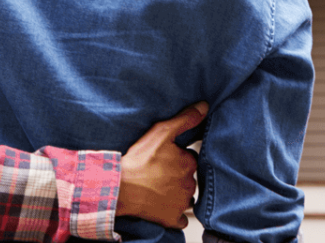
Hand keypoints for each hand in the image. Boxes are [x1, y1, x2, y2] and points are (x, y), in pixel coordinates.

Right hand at [118, 101, 206, 227]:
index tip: (165, 158)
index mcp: (189, 163)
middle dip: (178, 175)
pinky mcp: (172, 218)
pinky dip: (174, 213)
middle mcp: (189, 184)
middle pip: (188, 177)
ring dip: (177, 193)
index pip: (190, 158)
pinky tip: (163, 206)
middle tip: (159, 173)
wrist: (121, 188)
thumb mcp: (162, 132)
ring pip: (185, 196)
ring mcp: (182, 202)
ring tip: (159, 188)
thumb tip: (204, 107)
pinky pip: (180, 218)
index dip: (178, 157)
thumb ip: (185, 120)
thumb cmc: (139, 160)